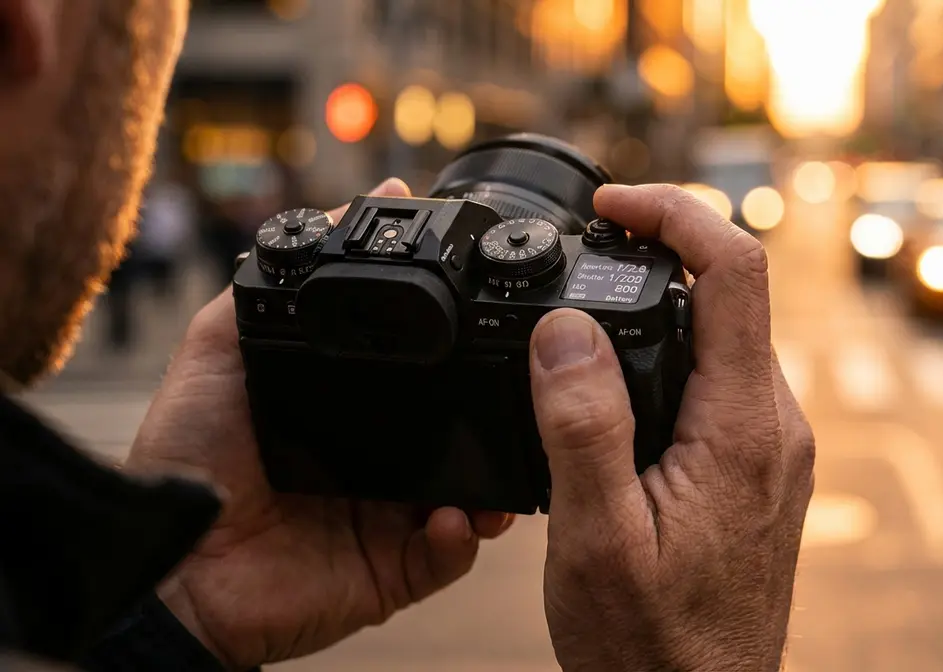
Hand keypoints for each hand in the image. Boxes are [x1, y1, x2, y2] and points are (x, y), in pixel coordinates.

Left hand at [125, 179, 513, 669]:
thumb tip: (352, 202)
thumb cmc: (186, 458)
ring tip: (506, 463)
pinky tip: (453, 518)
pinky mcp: (394, 569)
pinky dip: (462, 536)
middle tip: (524, 394)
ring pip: (473, 492)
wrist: (169, 566)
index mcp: (352, 409)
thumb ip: (278, 277)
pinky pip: (449, 554)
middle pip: (462, 431)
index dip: (464, 354)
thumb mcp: (221, 346)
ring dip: (498, 478)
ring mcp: (393, 517)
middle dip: (501, 416)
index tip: (493, 325)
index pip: (425, 377)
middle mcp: (383, 458)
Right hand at [529, 184, 814, 671]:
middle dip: (660, 254)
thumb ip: (583, 428)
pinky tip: (619, 380)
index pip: (736, 272)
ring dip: (662, 306)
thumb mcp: (598, 539)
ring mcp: (773, 447)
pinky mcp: (759, 467)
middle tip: (585, 248)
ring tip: (587, 312)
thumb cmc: (650, 643)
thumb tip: (565, 328)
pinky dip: (671, 353)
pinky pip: (721, 381)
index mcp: (744, 428)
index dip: (675, 214)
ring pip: (724, 338)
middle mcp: (775, 425)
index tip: (611, 205)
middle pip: (731, 295)